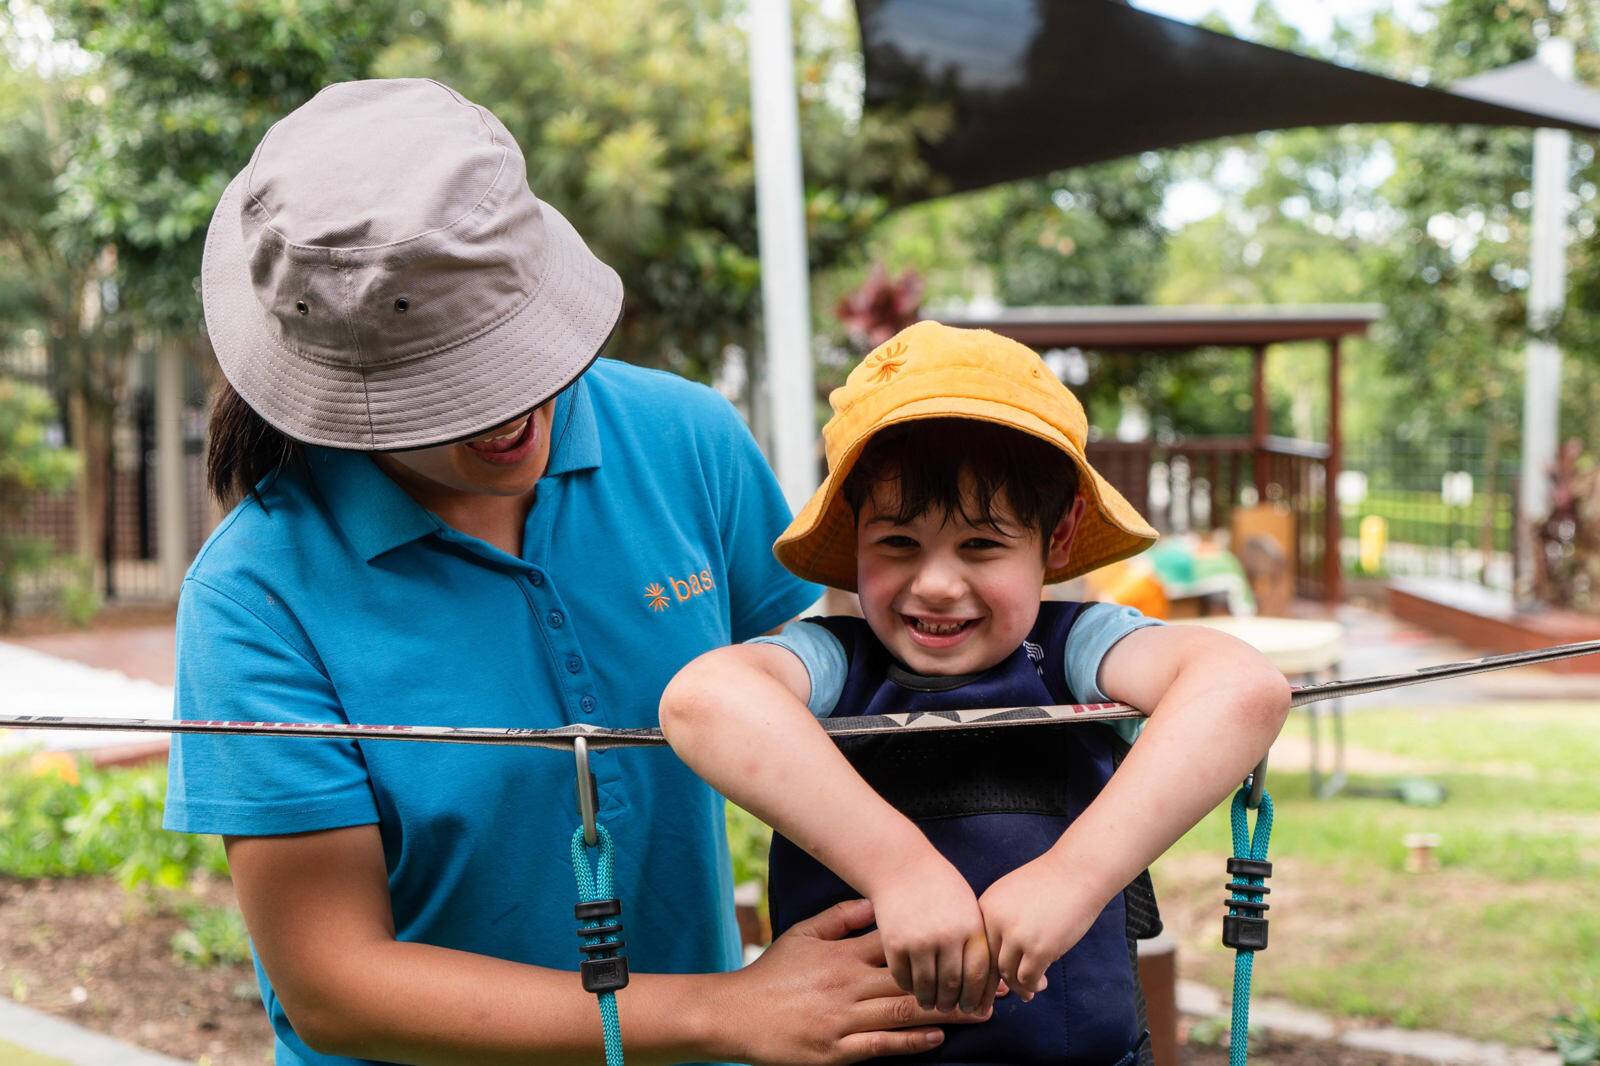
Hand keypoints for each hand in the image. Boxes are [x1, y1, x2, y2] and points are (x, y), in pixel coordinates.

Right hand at [720, 898, 990, 1064]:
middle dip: (958, 981)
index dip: (939, 944)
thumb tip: (876, 902)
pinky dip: (911, 1042)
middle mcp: (848, 983)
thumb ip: (842, 917)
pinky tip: (937, 1038)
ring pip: (903, 1013)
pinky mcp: (837, 1050)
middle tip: (996, 984)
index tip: (974, 942)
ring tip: (981, 1012)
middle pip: (913, 980)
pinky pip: (880, 1045)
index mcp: (843, 953)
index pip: (899, 945)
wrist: (737, 1014)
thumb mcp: (804, 933)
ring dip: (946, 1012)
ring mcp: (843, 1018)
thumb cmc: (774, 972)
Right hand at [869, 854, 992, 1013]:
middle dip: (953, 1004)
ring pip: (928, 987)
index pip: (979, 975)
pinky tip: (913, 988)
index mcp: (971, 927)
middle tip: (950, 1008)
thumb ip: (980, 942)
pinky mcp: (894, 944)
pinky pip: (904, 978)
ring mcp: (919, 941)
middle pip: (954, 986)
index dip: (977, 997)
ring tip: (931, 1003)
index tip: (973, 1007)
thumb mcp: (969, 908)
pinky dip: (909, 988)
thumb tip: (998, 985)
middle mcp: (947, 936)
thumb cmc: (941, 888)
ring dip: (930, 1001)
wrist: (902, 866)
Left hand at [977, 854, 1102, 1001]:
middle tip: (1015, 987)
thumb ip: (1000, 921)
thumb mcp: (1011, 895)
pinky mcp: (1039, 949)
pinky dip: (1034, 985)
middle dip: (1001, 981)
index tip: (996, 978)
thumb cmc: (1049, 883)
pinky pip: (1028, 979)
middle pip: (989, 962)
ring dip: (1020, 986)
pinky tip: (1043, 983)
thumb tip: (999, 961)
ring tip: (1033, 988)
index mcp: (986, 906)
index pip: (977, 945)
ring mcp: (1016, 936)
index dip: (986, 965)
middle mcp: (995, 921)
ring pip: (1007, 975)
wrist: (1078, 872)